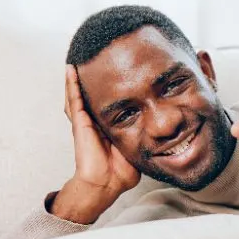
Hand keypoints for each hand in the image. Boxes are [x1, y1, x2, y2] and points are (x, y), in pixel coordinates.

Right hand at [51, 65, 140, 223]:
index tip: (116, 66)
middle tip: (96, 55)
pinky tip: (71, 70)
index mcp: (108, 124)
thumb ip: (147, 132)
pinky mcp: (80, 122)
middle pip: (93, 92)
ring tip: (81, 56)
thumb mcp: (140, 144)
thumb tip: (167, 124)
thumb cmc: (123, 169)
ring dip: (79, 75)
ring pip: (80, 92)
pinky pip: (74, 99)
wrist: (108, 183)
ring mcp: (85, 120)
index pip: (109, 99)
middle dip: (94, 75)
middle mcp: (95, 119)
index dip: (110, 84)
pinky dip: (72, 84)